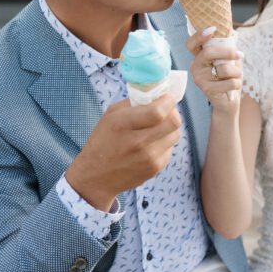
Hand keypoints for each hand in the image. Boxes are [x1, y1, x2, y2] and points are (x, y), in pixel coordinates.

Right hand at [65, 95, 180, 210]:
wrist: (96, 177)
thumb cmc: (101, 141)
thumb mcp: (110, 116)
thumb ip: (133, 102)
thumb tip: (156, 94)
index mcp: (123, 125)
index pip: (158, 111)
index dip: (167, 101)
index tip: (166, 97)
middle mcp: (138, 142)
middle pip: (174, 122)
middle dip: (172, 112)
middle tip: (165, 110)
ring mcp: (149, 158)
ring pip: (176, 134)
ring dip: (169, 127)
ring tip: (157, 127)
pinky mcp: (155, 168)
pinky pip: (170, 148)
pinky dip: (165, 142)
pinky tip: (152, 143)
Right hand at [186, 28, 242, 111]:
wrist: (228, 101)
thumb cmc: (228, 77)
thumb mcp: (229, 60)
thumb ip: (228, 46)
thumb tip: (232, 30)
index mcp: (198, 57)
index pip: (191, 44)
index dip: (199, 36)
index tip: (213, 29)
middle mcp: (195, 66)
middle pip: (208, 52)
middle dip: (228, 51)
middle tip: (240, 54)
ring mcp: (199, 78)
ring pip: (223, 69)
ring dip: (236, 72)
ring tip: (237, 75)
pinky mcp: (207, 90)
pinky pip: (229, 82)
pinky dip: (237, 83)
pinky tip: (234, 86)